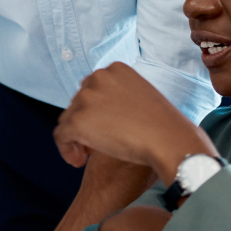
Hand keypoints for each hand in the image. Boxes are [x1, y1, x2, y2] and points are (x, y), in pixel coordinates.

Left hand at [54, 63, 216, 182]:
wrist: (169, 140)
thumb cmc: (162, 126)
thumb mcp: (142, 98)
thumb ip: (121, 97)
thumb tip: (106, 111)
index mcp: (116, 69)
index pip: (92, 88)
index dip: (95, 111)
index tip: (104, 127)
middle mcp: (99, 78)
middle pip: (78, 103)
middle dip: (85, 123)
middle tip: (96, 144)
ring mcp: (87, 98)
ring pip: (68, 119)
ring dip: (76, 137)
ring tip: (87, 154)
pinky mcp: (78, 121)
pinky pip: (62, 136)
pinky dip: (67, 149)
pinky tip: (80, 161)